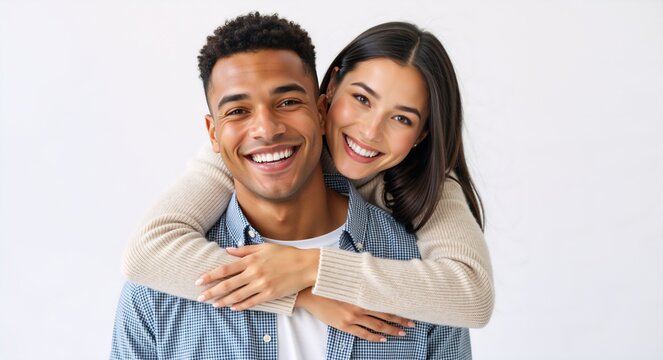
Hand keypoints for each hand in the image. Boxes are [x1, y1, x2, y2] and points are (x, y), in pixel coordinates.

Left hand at [195, 243, 319, 309]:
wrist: (307, 265)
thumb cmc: (286, 254)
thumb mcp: (265, 247)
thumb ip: (245, 250)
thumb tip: (228, 250)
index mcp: (252, 260)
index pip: (226, 269)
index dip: (211, 275)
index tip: (199, 280)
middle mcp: (255, 272)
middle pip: (228, 284)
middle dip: (212, 291)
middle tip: (200, 297)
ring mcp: (262, 284)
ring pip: (238, 295)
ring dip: (224, 301)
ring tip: (214, 304)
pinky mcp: (270, 294)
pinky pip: (252, 302)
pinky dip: (241, 306)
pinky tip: (233, 308)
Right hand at [295, 288, 414, 341]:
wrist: (311, 293)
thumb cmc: (329, 283)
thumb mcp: (348, 279)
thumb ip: (362, 282)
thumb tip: (375, 277)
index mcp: (362, 294)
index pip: (385, 303)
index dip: (399, 309)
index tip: (409, 312)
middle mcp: (360, 307)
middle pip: (385, 316)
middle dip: (400, 321)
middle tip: (411, 325)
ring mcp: (352, 317)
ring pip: (377, 326)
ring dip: (391, 330)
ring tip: (401, 333)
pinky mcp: (344, 325)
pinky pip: (363, 334)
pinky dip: (375, 337)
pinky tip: (383, 339)